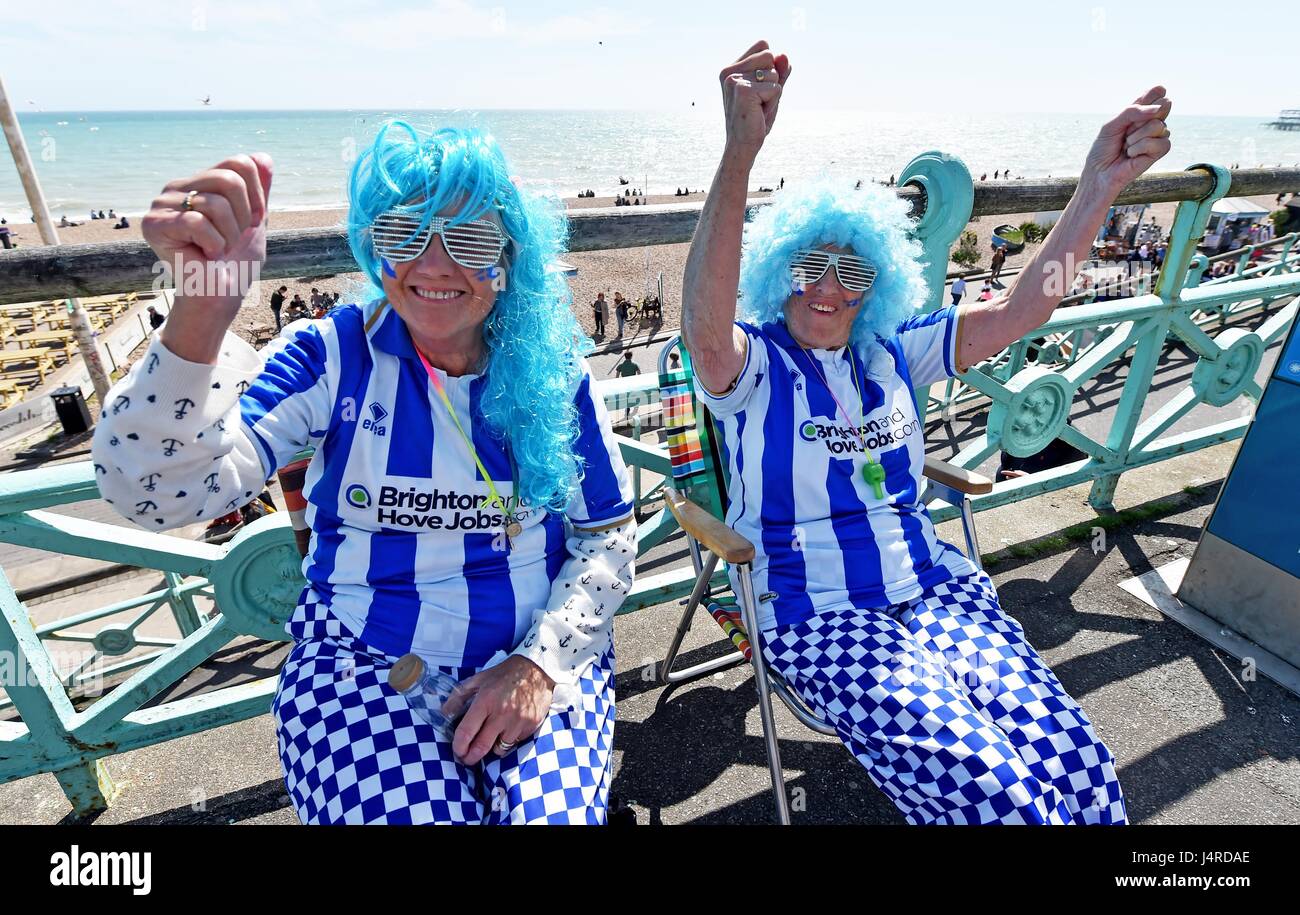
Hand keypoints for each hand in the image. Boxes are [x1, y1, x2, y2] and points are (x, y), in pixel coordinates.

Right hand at [142, 153, 273, 314]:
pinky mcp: (153, 224)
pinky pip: (198, 222)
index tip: (253, 222)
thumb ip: (258, 189)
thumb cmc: (235, 263)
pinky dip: (213, 244)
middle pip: (229, 179)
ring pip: (214, 202)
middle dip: (244, 216)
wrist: (220, 297)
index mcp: (199, 182)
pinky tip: (204, 255)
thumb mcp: (254, 221)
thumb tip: (264, 156)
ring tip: (218, 250)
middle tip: (233, 240)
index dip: (257, 195)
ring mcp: (162, 204)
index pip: (240, 163)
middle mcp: (177, 188)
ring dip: (229, 235)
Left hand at [446, 655, 554, 765]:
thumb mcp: (479, 679)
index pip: (467, 731)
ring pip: (499, 749)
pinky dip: (508, 740)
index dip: (459, 746)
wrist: (537, 669)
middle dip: (471, 757)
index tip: (457, 751)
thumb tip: (444, 713)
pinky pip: (515, 742)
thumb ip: (459, 696)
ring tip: (491, 737)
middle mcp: (501, 714)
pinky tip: (508, 728)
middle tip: (467, 759)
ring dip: (492, 747)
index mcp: (485, 701)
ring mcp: (518, 722)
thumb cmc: (505, 674)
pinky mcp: (531, 726)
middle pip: (481, 747)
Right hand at [719, 40, 791, 160]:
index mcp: (730, 68)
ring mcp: (734, 80)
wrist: (742, 146)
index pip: (763, 46)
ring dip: (773, 93)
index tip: (757, 90)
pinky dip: (773, 103)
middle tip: (758, 102)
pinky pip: (776, 88)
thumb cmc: (755, 120)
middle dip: (772, 80)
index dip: (770, 67)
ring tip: (758, 108)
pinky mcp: (744, 91)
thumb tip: (785, 55)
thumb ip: (779, 72)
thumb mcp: (769, 91)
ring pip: (774, 73)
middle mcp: (729, 71)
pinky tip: (758, 114)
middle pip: (770, 56)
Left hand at [1079, 86, 1171, 199]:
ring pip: (1158, 125)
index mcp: (1140, 112)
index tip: (1136, 107)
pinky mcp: (1160, 151)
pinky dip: (1140, 148)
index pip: (1156, 93)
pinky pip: (1160, 142)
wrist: (1099, 172)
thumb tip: (1158, 108)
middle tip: (1126, 132)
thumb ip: (1132, 112)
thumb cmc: (1103, 149)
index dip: (1151, 95)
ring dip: (1136, 137)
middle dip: (1139, 119)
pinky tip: (1132, 155)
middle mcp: (1151, 121)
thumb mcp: (1112, 124)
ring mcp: (1157, 135)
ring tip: (1126, 146)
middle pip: (1162, 105)